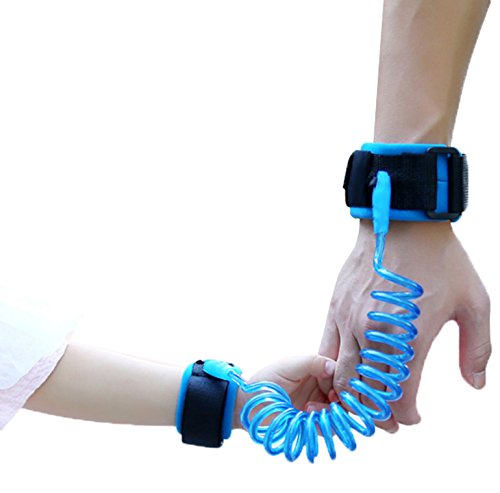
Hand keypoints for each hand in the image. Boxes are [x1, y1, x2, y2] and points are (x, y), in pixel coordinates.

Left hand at [233, 355, 336, 428]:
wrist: (248, 405)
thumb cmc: (265, 382)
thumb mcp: (288, 366)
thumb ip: (311, 362)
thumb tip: (333, 366)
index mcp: (317, 369)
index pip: (341, 372)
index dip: (342, 377)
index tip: (334, 382)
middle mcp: (321, 387)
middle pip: (345, 393)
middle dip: (340, 397)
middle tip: (328, 397)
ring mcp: (319, 406)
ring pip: (342, 412)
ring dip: (330, 411)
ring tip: (309, 408)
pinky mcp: (314, 424)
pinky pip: (331, 427)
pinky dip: (324, 424)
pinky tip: (307, 415)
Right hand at [319, 220, 490, 432]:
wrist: (402, 222)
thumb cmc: (440, 259)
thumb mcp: (474, 303)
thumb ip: (476, 349)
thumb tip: (475, 384)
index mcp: (409, 336)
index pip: (398, 397)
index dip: (405, 417)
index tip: (413, 418)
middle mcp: (373, 332)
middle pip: (364, 393)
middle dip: (377, 415)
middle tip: (389, 419)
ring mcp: (348, 319)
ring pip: (340, 376)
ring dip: (351, 397)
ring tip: (364, 401)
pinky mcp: (334, 307)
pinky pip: (324, 349)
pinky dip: (331, 371)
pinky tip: (343, 374)